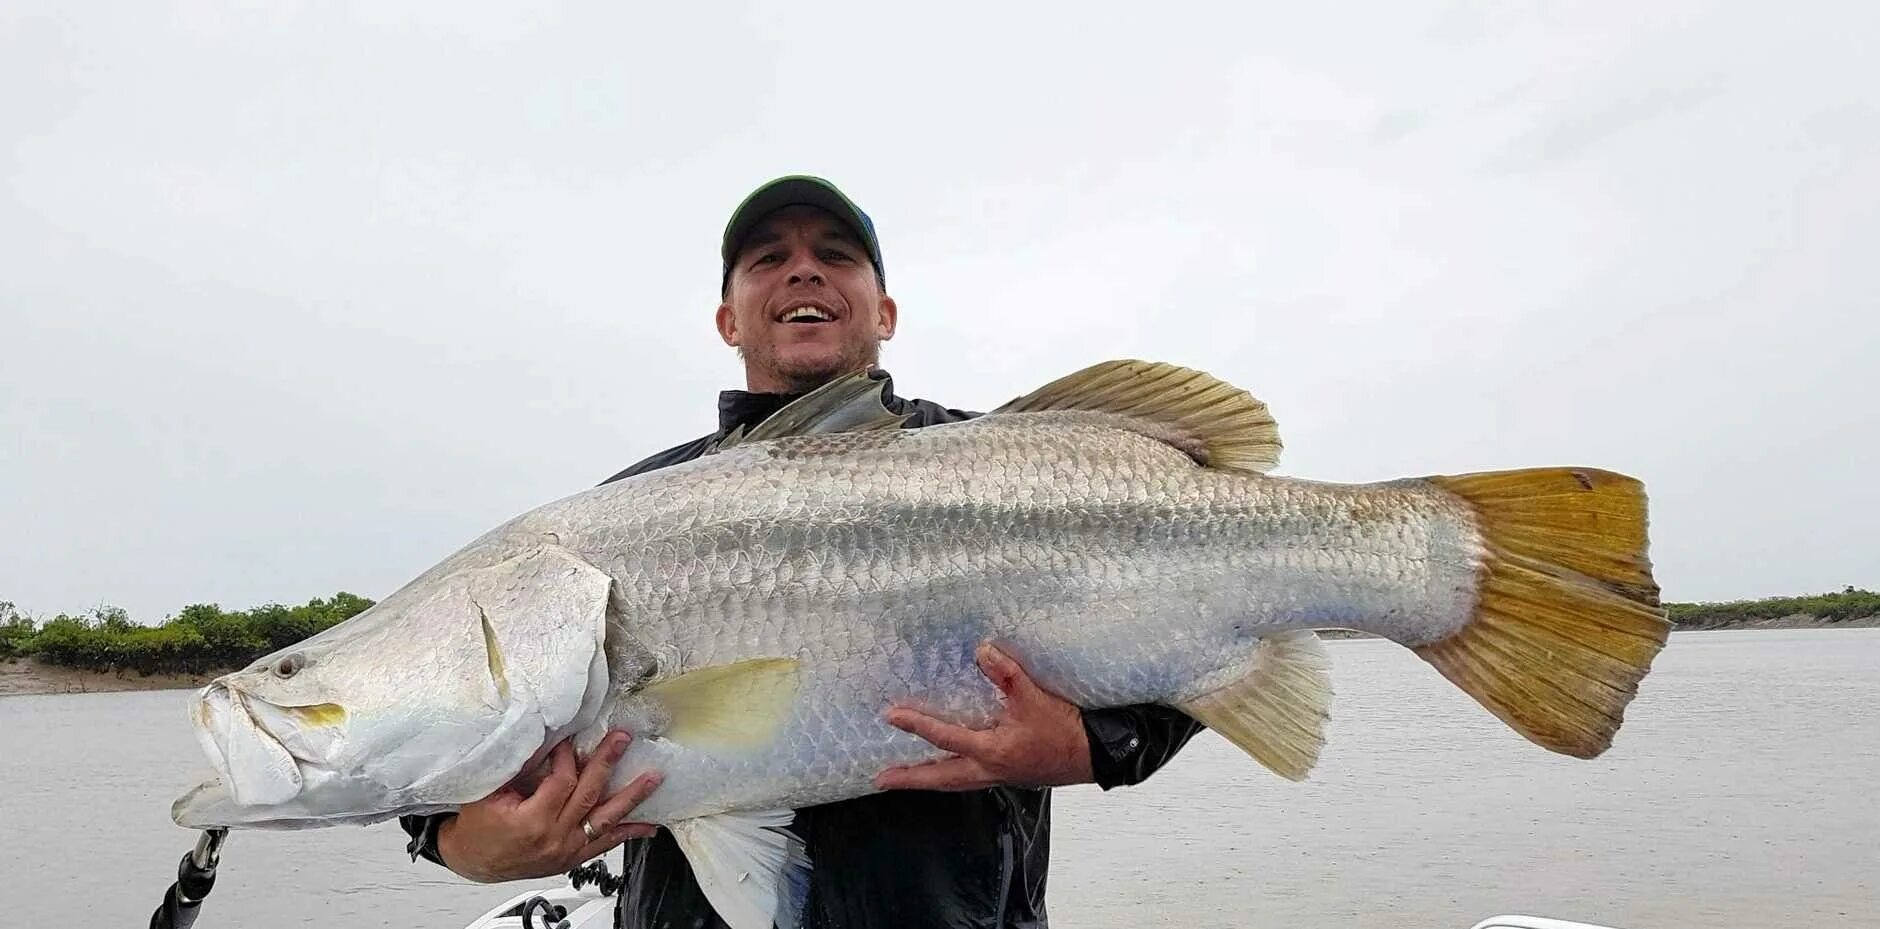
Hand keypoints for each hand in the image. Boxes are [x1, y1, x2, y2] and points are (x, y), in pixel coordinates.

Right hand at [436, 731, 662, 882]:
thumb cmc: (476, 827)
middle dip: (608, 763)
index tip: (568, 739)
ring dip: (631, 798)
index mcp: (531, 821)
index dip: (566, 757)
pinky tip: (647, 824)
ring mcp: (566, 850)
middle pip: (589, 795)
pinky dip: (627, 833)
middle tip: (622, 740)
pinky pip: (604, 844)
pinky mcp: (571, 858)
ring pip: (605, 820)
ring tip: (652, 779)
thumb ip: (518, 768)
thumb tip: (544, 739)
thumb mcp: (489, 792)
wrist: (471, 861)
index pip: (562, 781)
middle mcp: (554, 838)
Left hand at [875, 643, 1094, 790]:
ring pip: (954, 782)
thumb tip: (983, 651)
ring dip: (928, 779)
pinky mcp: (1008, 775)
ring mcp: (999, 776)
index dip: (917, 725)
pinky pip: (970, 779)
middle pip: (941, 778)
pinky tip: (949, 767)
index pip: (946, 737)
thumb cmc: (1065, 732)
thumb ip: (1008, 674)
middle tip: (881, 780)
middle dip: (911, 779)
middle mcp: (990, 769)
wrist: (1094, 756)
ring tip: (905, 778)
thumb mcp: (1036, 698)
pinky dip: (952, 775)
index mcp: (993, 751)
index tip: (891, 716)